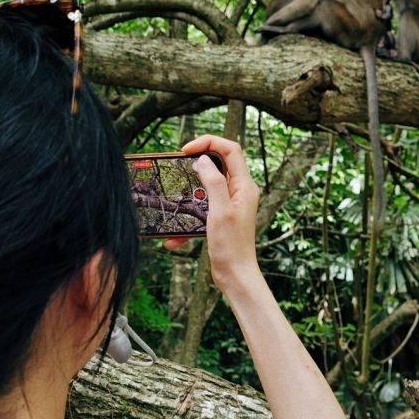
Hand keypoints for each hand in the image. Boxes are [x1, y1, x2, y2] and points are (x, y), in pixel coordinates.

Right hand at [163, 136, 259, 292]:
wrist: (235, 276)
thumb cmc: (231, 246)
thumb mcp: (220, 211)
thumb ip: (213, 182)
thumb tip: (202, 160)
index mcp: (244, 185)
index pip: (230, 150)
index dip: (208, 142)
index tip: (186, 149)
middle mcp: (239, 191)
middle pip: (217, 164)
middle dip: (195, 165)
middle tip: (177, 168)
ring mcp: (229, 204)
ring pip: (205, 188)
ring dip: (188, 195)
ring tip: (174, 202)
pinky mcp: (220, 217)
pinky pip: (200, 210)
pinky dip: (187, 221)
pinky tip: (173, 238)